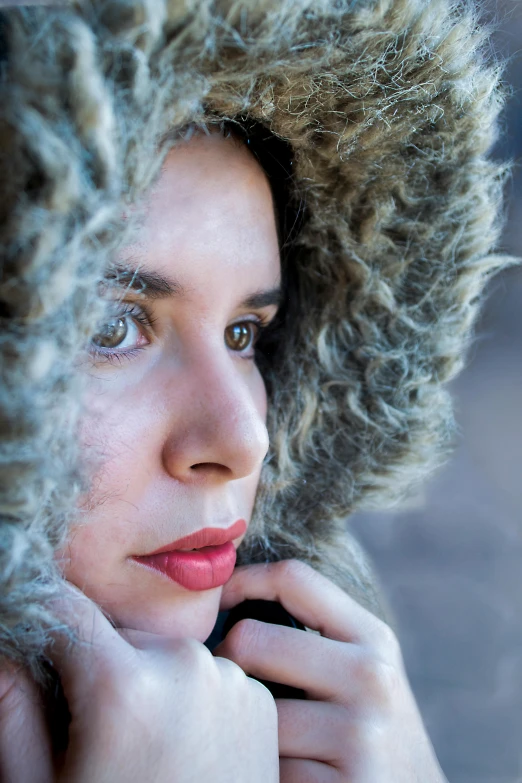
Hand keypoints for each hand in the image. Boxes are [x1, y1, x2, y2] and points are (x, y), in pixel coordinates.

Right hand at [1, 584, 278, 782]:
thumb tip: (3, 653)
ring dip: (148, 679)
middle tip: (96, 729)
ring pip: (165, 653)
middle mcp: (185, 666)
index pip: (68, 610)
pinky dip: (189, 695)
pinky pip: (207, 675)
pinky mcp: (259, 698)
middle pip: (120, 635)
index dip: (43, 619)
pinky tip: (184, 746)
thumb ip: (14, 713)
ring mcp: (230, 680)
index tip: (35, 637)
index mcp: (123, 686)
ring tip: (146, 744)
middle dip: (99, 666)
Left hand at [213, 559, 448, 782]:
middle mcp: (370, 677)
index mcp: (372, 638)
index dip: (243, 580)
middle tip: (232, 687)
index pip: (293, 577)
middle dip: (228, 663)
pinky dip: (263, 772)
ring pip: (251, 712)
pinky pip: (263, 767)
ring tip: (268, 739)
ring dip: (247, 729)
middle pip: (250, 640)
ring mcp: (358, 735)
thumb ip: (312, 634)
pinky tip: (289, 775)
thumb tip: (225, 595)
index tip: (219, 600)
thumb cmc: (368, 729)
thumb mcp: (362, 669)